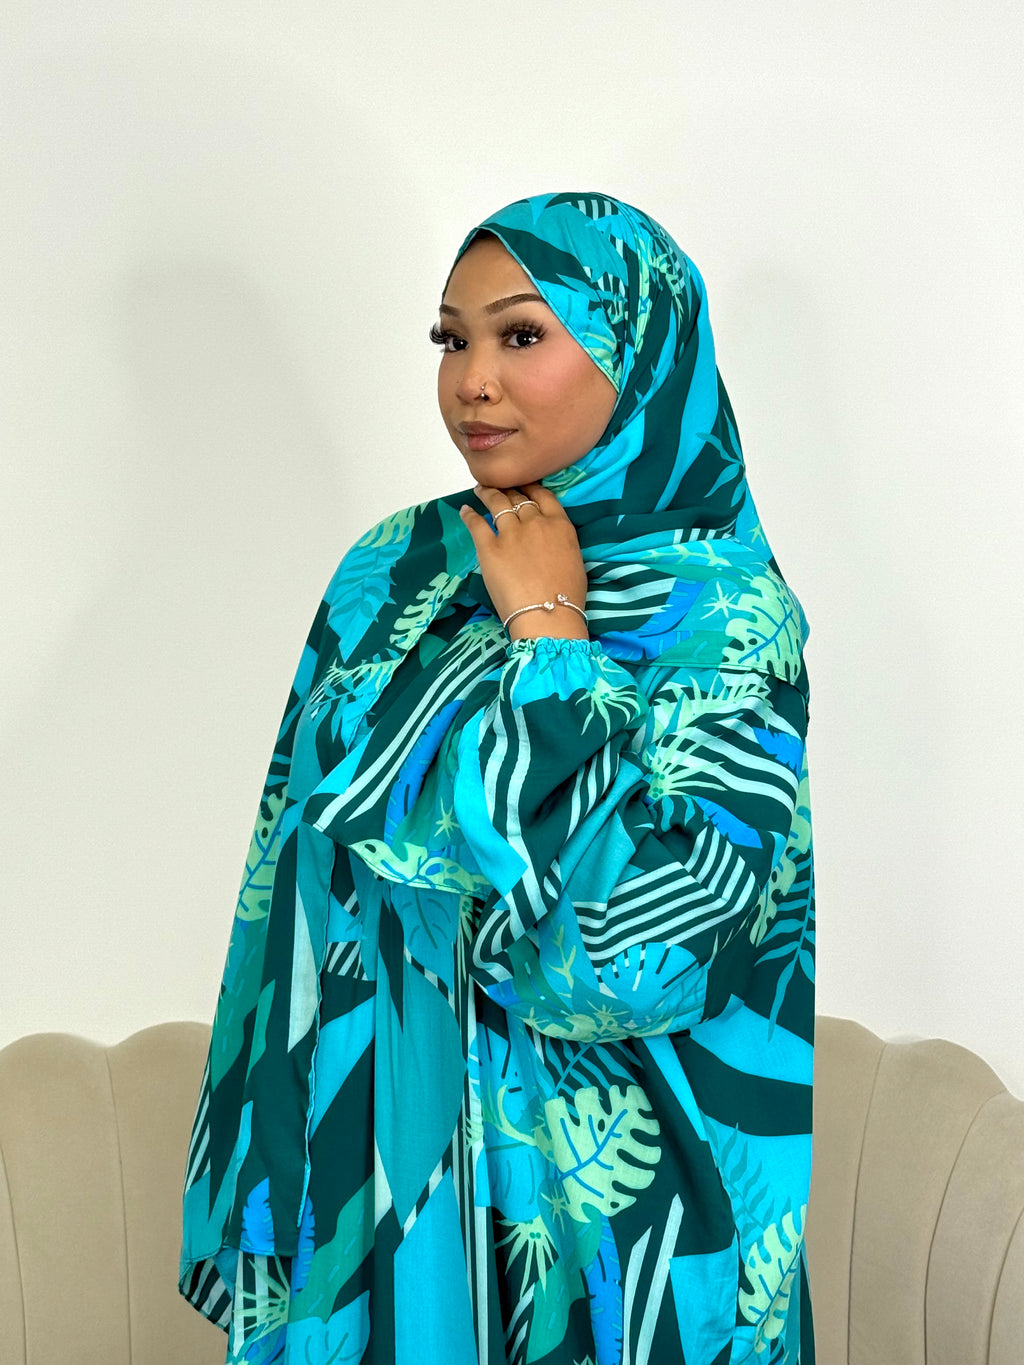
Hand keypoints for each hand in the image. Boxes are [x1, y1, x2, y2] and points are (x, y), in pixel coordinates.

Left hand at [459, 482, 589, 640]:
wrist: (548, 616)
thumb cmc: (567, 597)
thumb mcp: (574, 560)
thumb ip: (560, 541)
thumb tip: (550, 540)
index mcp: (559, 526)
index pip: (543, 496)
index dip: (531, 487)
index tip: (523, 485)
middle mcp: (535, 523)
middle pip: (518, 497)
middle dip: (508, 489)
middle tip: (500, 486)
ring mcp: (511, 534)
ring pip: (497, 503)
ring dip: (488, 494)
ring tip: (480, 490)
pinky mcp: (489, 548)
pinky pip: (476, 524)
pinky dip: (469, 515)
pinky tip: (465, 510)